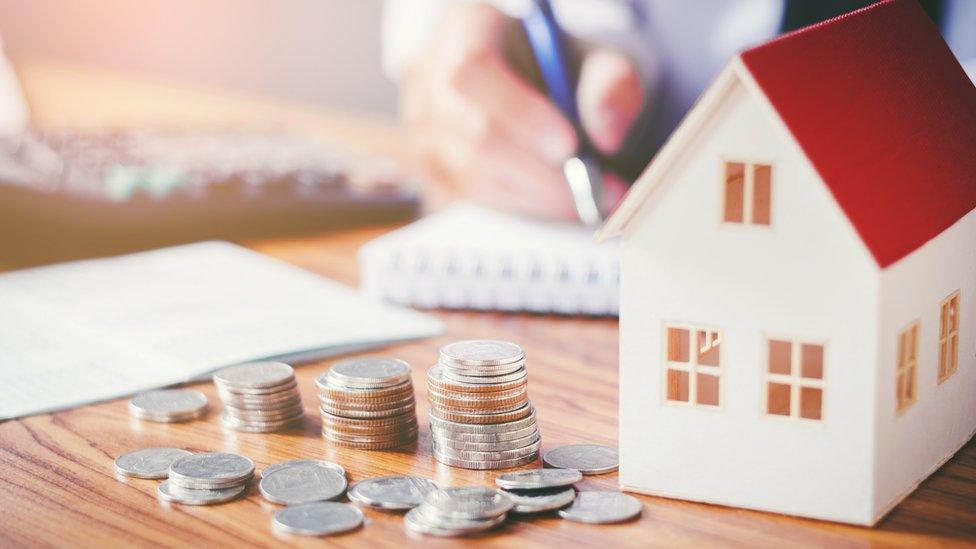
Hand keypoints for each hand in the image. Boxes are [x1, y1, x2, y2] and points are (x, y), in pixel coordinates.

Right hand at [402, 3, 642, 219]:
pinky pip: (469, 197)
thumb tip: (606, 135)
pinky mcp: (427, 165)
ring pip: (469, 173)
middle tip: (594, 190)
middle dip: (538, 173)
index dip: (519, 113)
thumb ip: (610, 85)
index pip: (472, 70)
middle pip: (471, 133)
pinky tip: (554, 199)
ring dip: (534, 195)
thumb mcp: (598, 58)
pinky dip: (518, 205)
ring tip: (586, 198)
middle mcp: (428, 75)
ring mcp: (420, 125)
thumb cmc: (562, 65)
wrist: (537, 83)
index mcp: (465, 27)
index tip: (570, 146)